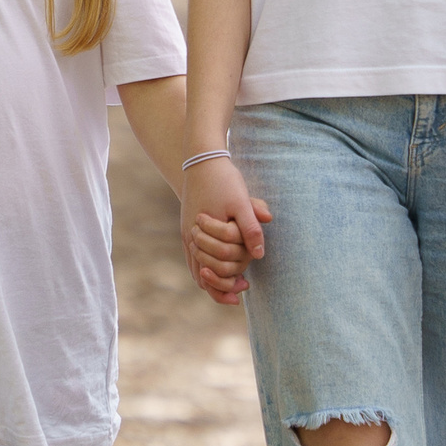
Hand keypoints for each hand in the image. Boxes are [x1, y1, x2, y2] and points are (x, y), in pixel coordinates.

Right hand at [183, 156, 270, 307]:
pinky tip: (221, 266)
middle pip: (202, 275)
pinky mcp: (187, 227)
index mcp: (201, 234)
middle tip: (244, 286)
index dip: (228, 285)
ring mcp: (186, 233)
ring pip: (195, 267)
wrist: (202, 159)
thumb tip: (259, 255)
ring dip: (213, 278)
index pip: (211, 272)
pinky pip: (192, 256)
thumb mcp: (241, 201)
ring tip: (236, 281)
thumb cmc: (224, 180)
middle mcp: (189, 237)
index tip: (247, 286)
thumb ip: (251, 227)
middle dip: (222, 284)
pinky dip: (205, 267)